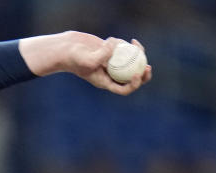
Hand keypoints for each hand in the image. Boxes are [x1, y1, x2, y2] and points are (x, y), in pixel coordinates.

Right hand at [19, 31, 151, 95]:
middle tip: (148, 67)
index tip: (137, 74)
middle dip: (143, 75)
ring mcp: (112, 63)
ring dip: (138, 56)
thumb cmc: (74, 57)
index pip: (123, 89)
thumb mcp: (86, 59)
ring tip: (138, 45)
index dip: (134, 84)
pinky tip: (129, 40)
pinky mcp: (112, 52)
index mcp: (106, 82)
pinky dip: (128, 45)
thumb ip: (101, 55)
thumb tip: (115, 48)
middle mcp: (110, 75)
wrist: (67, 48)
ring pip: (131, 63)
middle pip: (132, 79)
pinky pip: (125, 51)